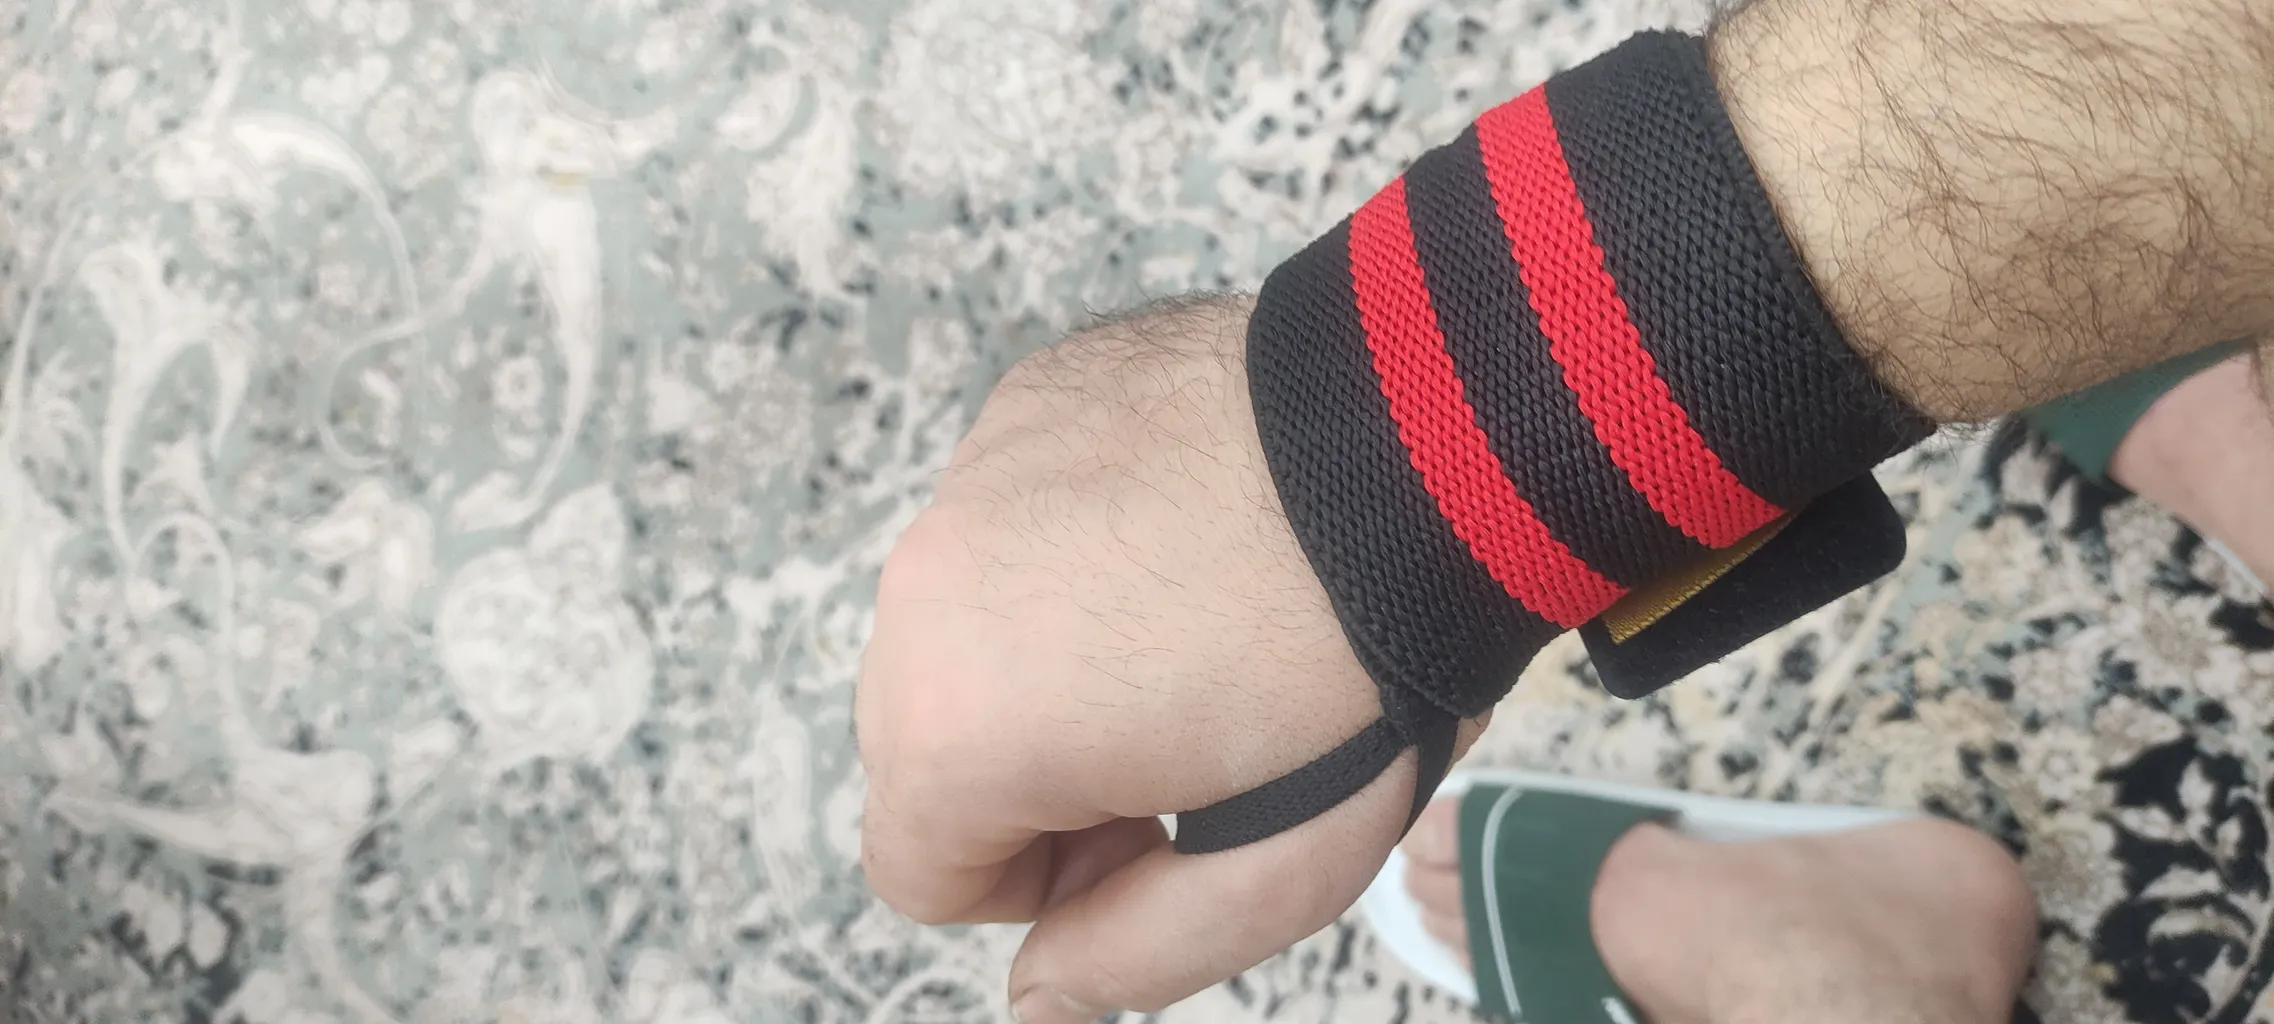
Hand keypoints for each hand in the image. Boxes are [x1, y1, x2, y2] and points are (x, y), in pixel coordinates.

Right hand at [855, 295, 1486, 1020]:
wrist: (1433, 455)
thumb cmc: (1360, 668)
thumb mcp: (1269, 870)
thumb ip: (1131, 954)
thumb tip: (1037, 999)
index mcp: (957, 727)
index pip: (917, 868)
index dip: (1035, 885)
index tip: (1143, 838)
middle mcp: (924, 593)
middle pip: (922, 743)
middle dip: (1026, 775)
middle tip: (1176, 751)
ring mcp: (967, 482)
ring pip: (958, 625)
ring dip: (1041, 659)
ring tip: (1189, 640)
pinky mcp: (1023, 406)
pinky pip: (1004, 521)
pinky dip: (1069, 553)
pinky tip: (1193, 547)